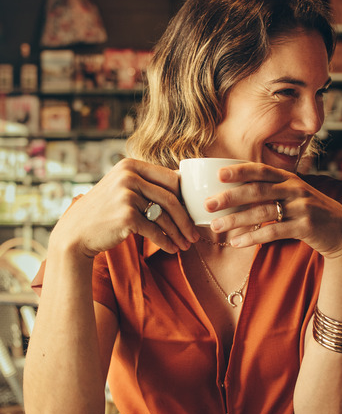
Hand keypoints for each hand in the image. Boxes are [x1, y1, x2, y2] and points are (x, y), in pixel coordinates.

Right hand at [49, 158, 199, 257]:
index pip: (172, 179)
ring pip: (165, 217)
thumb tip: (183, 183)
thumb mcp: (122, 188)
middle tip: (195, 235)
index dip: (186, 198)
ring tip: (186, 245)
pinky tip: (172, 249)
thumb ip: (146, 183)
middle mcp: (128, 176)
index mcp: (131, 165)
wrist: (75, 233)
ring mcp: (126, 195)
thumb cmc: (105, 211)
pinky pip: (155, 231)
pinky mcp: (126, 216)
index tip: (193, 213)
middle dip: (186, 220)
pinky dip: (166, 242)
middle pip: (172, 199)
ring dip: (178, 234)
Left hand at [204, 163, 341, 258]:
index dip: (240, 170)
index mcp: (290, 179)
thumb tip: (236, 194)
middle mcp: (295, 189)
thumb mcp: (296, 195)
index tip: (219, 174)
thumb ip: (273, 191)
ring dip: (236, 220)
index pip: (262, 170)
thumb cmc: (311, 212)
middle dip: (230, 197)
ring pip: (263, 212)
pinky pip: (274, 231)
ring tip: (216, 227)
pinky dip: (253, 237)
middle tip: (208, 205)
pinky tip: (237, 242)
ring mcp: (302, 207)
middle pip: (258, 190)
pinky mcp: (305, 226)